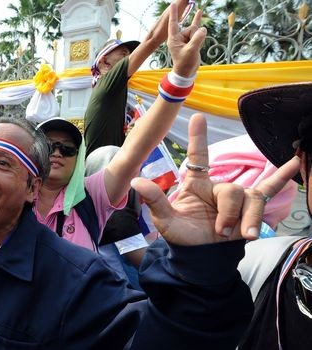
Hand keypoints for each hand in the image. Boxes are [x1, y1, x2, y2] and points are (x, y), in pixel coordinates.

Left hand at [131, 114, 299, 245]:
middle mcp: (217, 188)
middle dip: (229, 214)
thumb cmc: (182, 236)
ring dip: (246, 220)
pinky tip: (296, 163)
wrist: (201, 256)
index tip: (196, 117)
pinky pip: (269, 190)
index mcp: (195, 184)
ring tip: (240, 235)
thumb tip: (136, 181)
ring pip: (251, 199)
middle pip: (232, 191)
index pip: (197, 156)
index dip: (198, 137)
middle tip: (219, 231)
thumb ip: (154, 200)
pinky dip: (282, 177)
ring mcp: (236, 198)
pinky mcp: (250, 209)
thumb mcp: (165, 221)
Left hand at [167, 3, 205, 76]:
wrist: (187, 71)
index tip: (172, 3)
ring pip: (196, 31)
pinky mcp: (192, 39)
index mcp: (174, 39)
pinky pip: (197, 30)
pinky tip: (199, 11)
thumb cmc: (185, 63)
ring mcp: (185, 38)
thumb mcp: (191, 51)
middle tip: (192, 49)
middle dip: (195, 37)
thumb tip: (203, 29)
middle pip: (191, 29)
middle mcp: (179, 37)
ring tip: (194, 49)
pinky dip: (198, 21)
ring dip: (199, 39)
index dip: (173, 13)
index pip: (173, 23)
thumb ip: (197, 39)